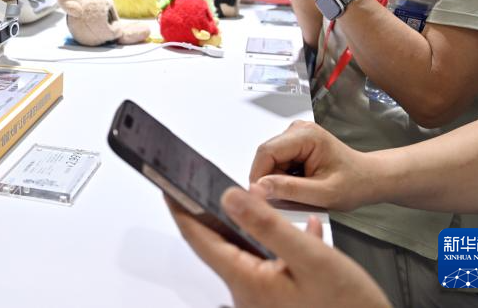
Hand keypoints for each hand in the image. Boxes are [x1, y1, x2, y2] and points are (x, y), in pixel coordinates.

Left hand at [167, 189, 389, 307]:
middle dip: (209, 212)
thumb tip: (230, 196)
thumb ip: (267, 225)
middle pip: (218, 243)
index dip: (180, 207)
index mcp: (247, 280)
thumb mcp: (311, 258)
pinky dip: (282, 243)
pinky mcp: (283, 299)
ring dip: (248, 224)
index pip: (199, 237)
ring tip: (244, 198)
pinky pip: (274, 263)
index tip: (167, 183)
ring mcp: (264, 298)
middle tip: (199, 181)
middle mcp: (249, 292)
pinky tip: (307, 232)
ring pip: (248, 251)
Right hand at [249, 121, 378, 212]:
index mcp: (306, 135)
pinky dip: (283, 178)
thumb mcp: (323, 193)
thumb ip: (290, 189)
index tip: (261, 197)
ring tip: (301, 191)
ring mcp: (295, 136)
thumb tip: (260, 187)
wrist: (369, 179)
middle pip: (267, 156)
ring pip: (270, 161)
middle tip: (290, 198)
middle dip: (271, 179)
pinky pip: (277, 163)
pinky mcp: (294, 145)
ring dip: (278, 180)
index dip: (259, 175)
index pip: (267, 152)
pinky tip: (301, 184)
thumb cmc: (355, 183)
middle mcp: (298, 129)